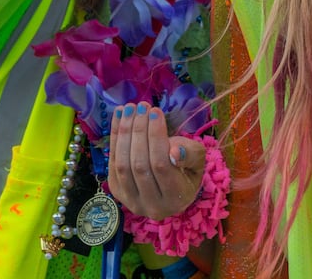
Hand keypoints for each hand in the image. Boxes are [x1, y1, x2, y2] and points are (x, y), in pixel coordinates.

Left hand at [108, 103, 206, 219]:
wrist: (172, 192)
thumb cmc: (188, 172)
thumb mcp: (199, 162)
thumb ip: (191, 156)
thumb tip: (174, 151)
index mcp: (175, 198)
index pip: (161, 164)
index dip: (156, 136)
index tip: (155, 111)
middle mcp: (151, 205)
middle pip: (140, 164)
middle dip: (139, 131)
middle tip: (142, 106)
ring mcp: (130, 201)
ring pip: (123, 165)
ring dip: (124, 133)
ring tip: (129, 109)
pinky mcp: (117, 192)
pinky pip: (112, 164)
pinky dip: (114, 139)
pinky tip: (119, 118)